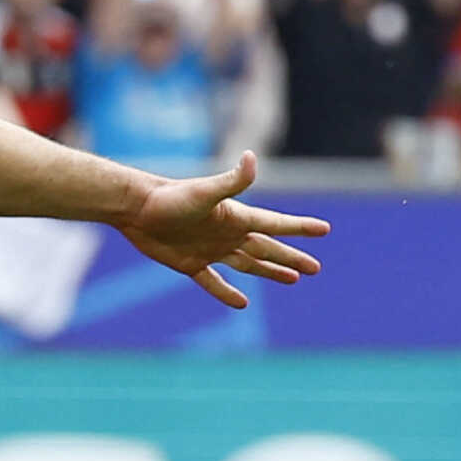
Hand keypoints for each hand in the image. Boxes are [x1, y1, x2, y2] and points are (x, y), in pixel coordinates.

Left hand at [120, 152, 328, 309]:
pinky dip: (226, 293)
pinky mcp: (190, 264)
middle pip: (268, 248)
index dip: (300, 227)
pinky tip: (242, 303)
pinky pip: (213, 281)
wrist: (136, 208)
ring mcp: (210, 249)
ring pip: (248, 264)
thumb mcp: (204, 191)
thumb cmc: (170, 197)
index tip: (324, 230)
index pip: (276, 224)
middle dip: (292, 258)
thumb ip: (232, 181)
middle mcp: (228, 234)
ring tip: (292, 279)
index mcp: (237, 218)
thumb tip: (252, 157)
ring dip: (270, 272)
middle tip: (316, 269)